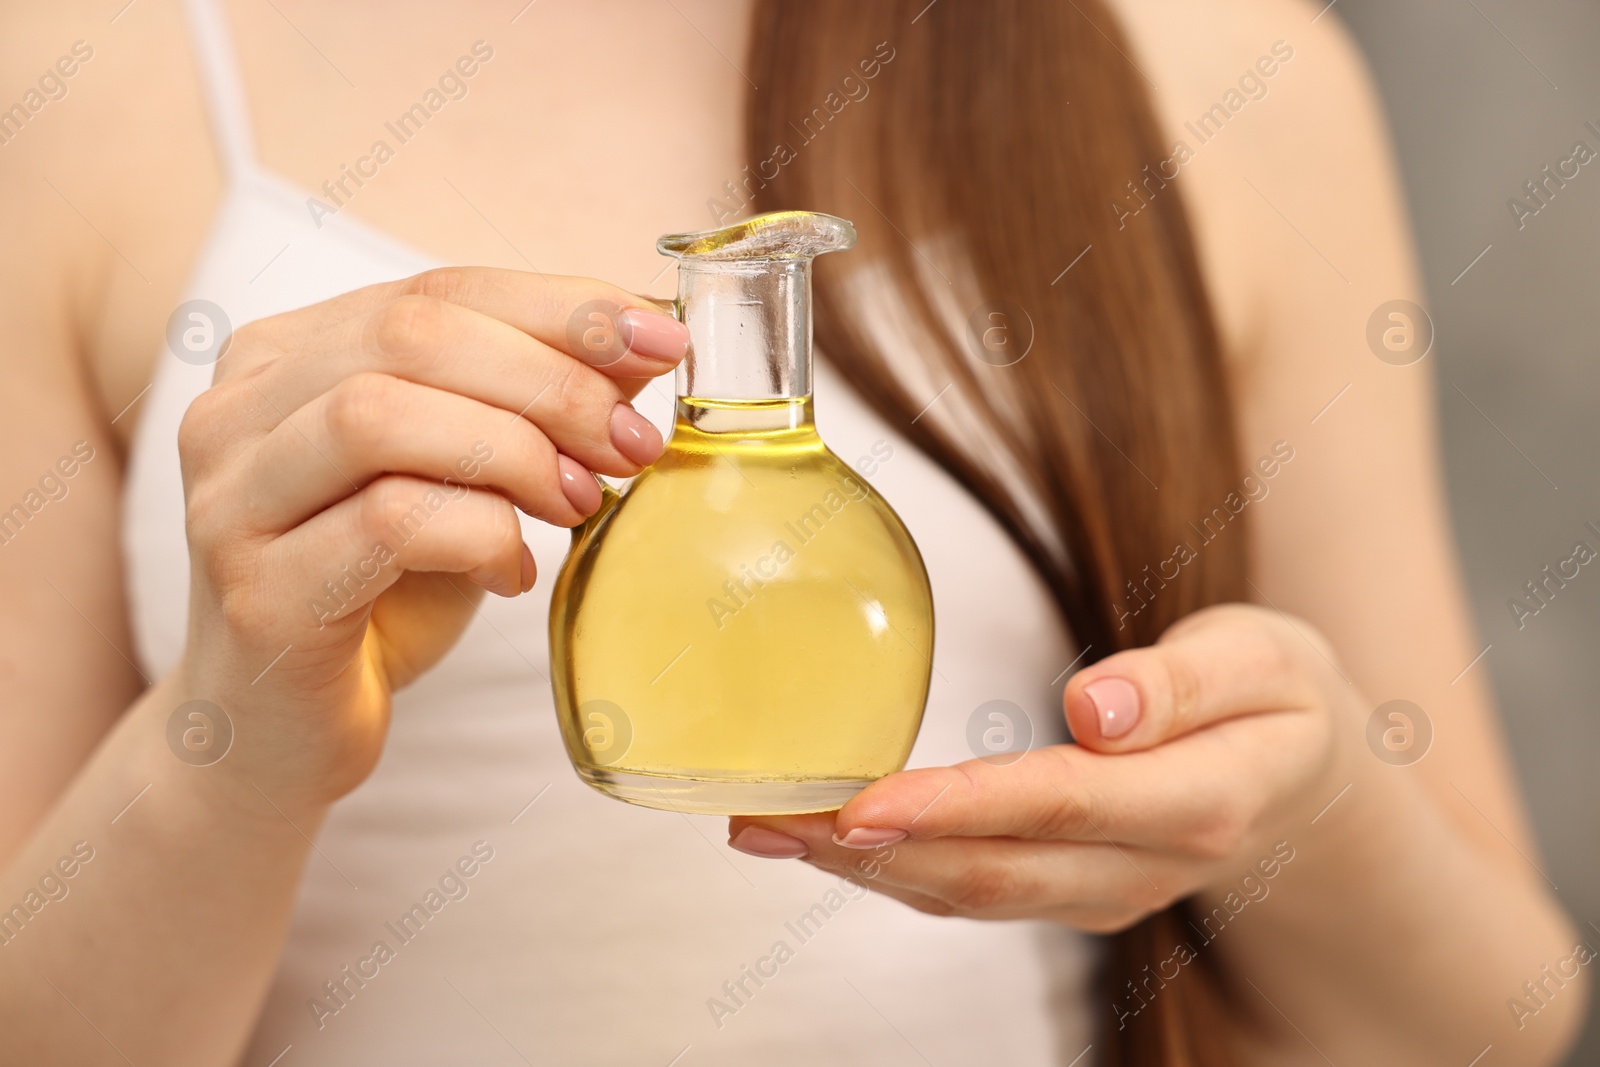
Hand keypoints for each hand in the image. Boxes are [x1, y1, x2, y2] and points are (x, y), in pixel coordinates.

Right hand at [174, 268, 687, 817]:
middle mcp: (236, 411)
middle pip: (410, 336)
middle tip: (630, 443)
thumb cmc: (379, 592)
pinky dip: (480, 535)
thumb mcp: (465, 478)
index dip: (560, 307)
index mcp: (286, 356)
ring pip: (378, 416)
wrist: (278, 732)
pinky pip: (385, 526)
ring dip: (513, 451)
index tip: (660, 341)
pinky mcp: (259, 594)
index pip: (437, 289)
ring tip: (576, 503)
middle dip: (550, 381)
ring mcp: (231, 501)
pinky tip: (513, 570)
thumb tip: (644, 338)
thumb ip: (533, 402)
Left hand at [727, 604, 1357, 931]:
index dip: (955, 809)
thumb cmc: (1273, 696)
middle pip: (993, 872)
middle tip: (765, 818)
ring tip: (765, 827)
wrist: (1305, 773)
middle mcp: (1144, 868)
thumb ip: (1179, 683)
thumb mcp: (1259, 658)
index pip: (1058, 806)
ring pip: (970, 895)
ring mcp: (1104, 893)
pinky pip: (972, 892)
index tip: (860, 803)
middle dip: (870, 852)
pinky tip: (827, 839)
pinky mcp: (1070, 892)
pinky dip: (892, 870)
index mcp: (1197, 803)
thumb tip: (1095, 708)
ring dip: (861, 869)